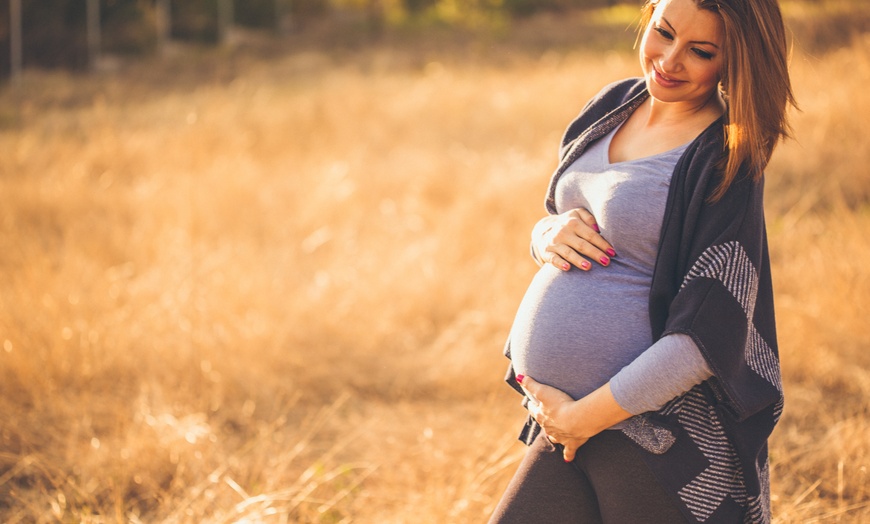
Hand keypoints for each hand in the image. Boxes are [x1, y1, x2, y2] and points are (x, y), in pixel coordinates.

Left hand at [516, 375, 632, 462]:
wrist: (577, 420)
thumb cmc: (560, 404)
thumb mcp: (544, 391)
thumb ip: (531, 384)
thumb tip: (518, 377)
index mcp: (541, 416)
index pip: (534, 410)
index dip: (533, 406)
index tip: (532, 403)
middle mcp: (548, 428)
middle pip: (543, 424)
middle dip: (543, 421)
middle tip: (544, 417)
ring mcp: (560, 437)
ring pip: (554, 437)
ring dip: (553, 436)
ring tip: (553, 435)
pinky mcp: (571, 444)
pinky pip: (568, 452)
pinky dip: (568, 455)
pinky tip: (567, 459)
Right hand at [531, 208, 615, 271]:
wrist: (542, 230)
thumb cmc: (568, 224)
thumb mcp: (577, 214)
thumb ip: (589, 217)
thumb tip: (598, 228)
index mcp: (573, 222)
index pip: (591, 235)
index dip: (602, 244)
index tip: (612, 252)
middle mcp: (563, 232)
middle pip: (582, 245)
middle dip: (595, 253)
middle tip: (606, 262)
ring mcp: (554, 243)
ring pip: (568, 253)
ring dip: (578, 260)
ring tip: (588, 267)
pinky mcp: (546, 252)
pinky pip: (553, 259)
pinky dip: (560, 263)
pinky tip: (567, 268)